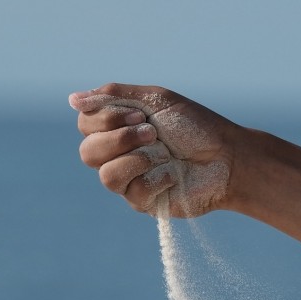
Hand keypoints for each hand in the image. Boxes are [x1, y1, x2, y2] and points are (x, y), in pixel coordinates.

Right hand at [70, 83, 239, 217]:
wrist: (228, 157)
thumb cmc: (196, 126)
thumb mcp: (155, 100)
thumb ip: (114, 96)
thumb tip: (72, 99)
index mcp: (117, 128)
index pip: (85, 123)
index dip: (105, 119)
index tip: (139, 113)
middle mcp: (117, 155)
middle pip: (87, 152)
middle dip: (120, 139)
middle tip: (152, 132)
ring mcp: (129, 181)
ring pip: (105, 175)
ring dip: (137, 158)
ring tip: (164, 152)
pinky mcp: (143, 203)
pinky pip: (132, 193)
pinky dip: (157, 177)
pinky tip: (174, 174)